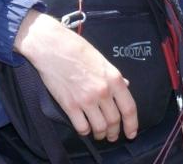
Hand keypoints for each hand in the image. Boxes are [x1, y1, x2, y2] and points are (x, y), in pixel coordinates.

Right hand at [15, 11, 137, 140]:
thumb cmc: (75, 48)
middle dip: (114, 132)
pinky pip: (82, 127)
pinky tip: (84, 128)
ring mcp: (86, 99)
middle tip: (111, 136)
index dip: (131, 124)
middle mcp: (103, 91)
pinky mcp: (69, 105)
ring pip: (99, 127)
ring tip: (98, 134)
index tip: (131, 133)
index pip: (129, 108)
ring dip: (100, 134)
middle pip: (114, 121)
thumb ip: (113, 76)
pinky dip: (85, 131)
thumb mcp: (101, 59)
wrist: (50, 46)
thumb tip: (126, 86)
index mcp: (113, 79)